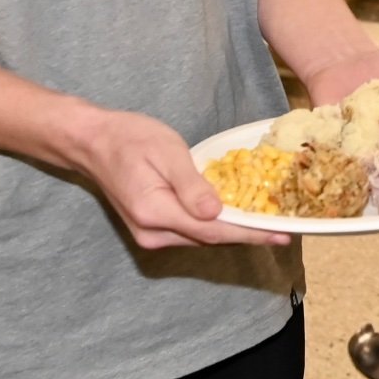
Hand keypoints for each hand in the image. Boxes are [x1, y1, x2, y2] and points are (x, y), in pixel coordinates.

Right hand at [62, 107, 289, 250]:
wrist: (94, 143)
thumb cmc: (131, 139)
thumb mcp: (167, 152)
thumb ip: (192, 185)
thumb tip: (217, 214)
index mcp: (155, 212)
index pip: (212, 230)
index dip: (249, 234)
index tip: (281, 235)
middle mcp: (151, 233)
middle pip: (210, 239)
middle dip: (248, 234)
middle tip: (284, 228)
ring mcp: (149, 236)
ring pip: (201, 238)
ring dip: (233, 232)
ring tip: (268, 224)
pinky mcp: (151, 230)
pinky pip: (191, 232)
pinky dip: (215, 226)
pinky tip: (236, 217)